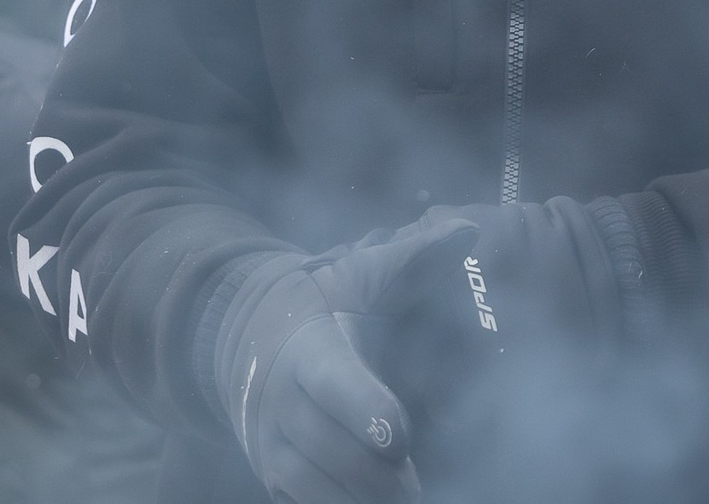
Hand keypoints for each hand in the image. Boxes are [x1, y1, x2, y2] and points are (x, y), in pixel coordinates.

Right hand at [214, 210, 480, 503]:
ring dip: (360, 500)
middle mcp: (281, 401)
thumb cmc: (323, 303)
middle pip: (327, 448)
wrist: (243, 335)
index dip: (364, 410)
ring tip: (409, 502)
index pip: (333, 383)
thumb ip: (414, 258)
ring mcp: (272, 443)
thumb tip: (465, 232)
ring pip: (312, 487)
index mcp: (309, 348)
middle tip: (418, 489)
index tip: (399, 434)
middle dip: (375, 475)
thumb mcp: (359, 274)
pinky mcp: (272, 475)